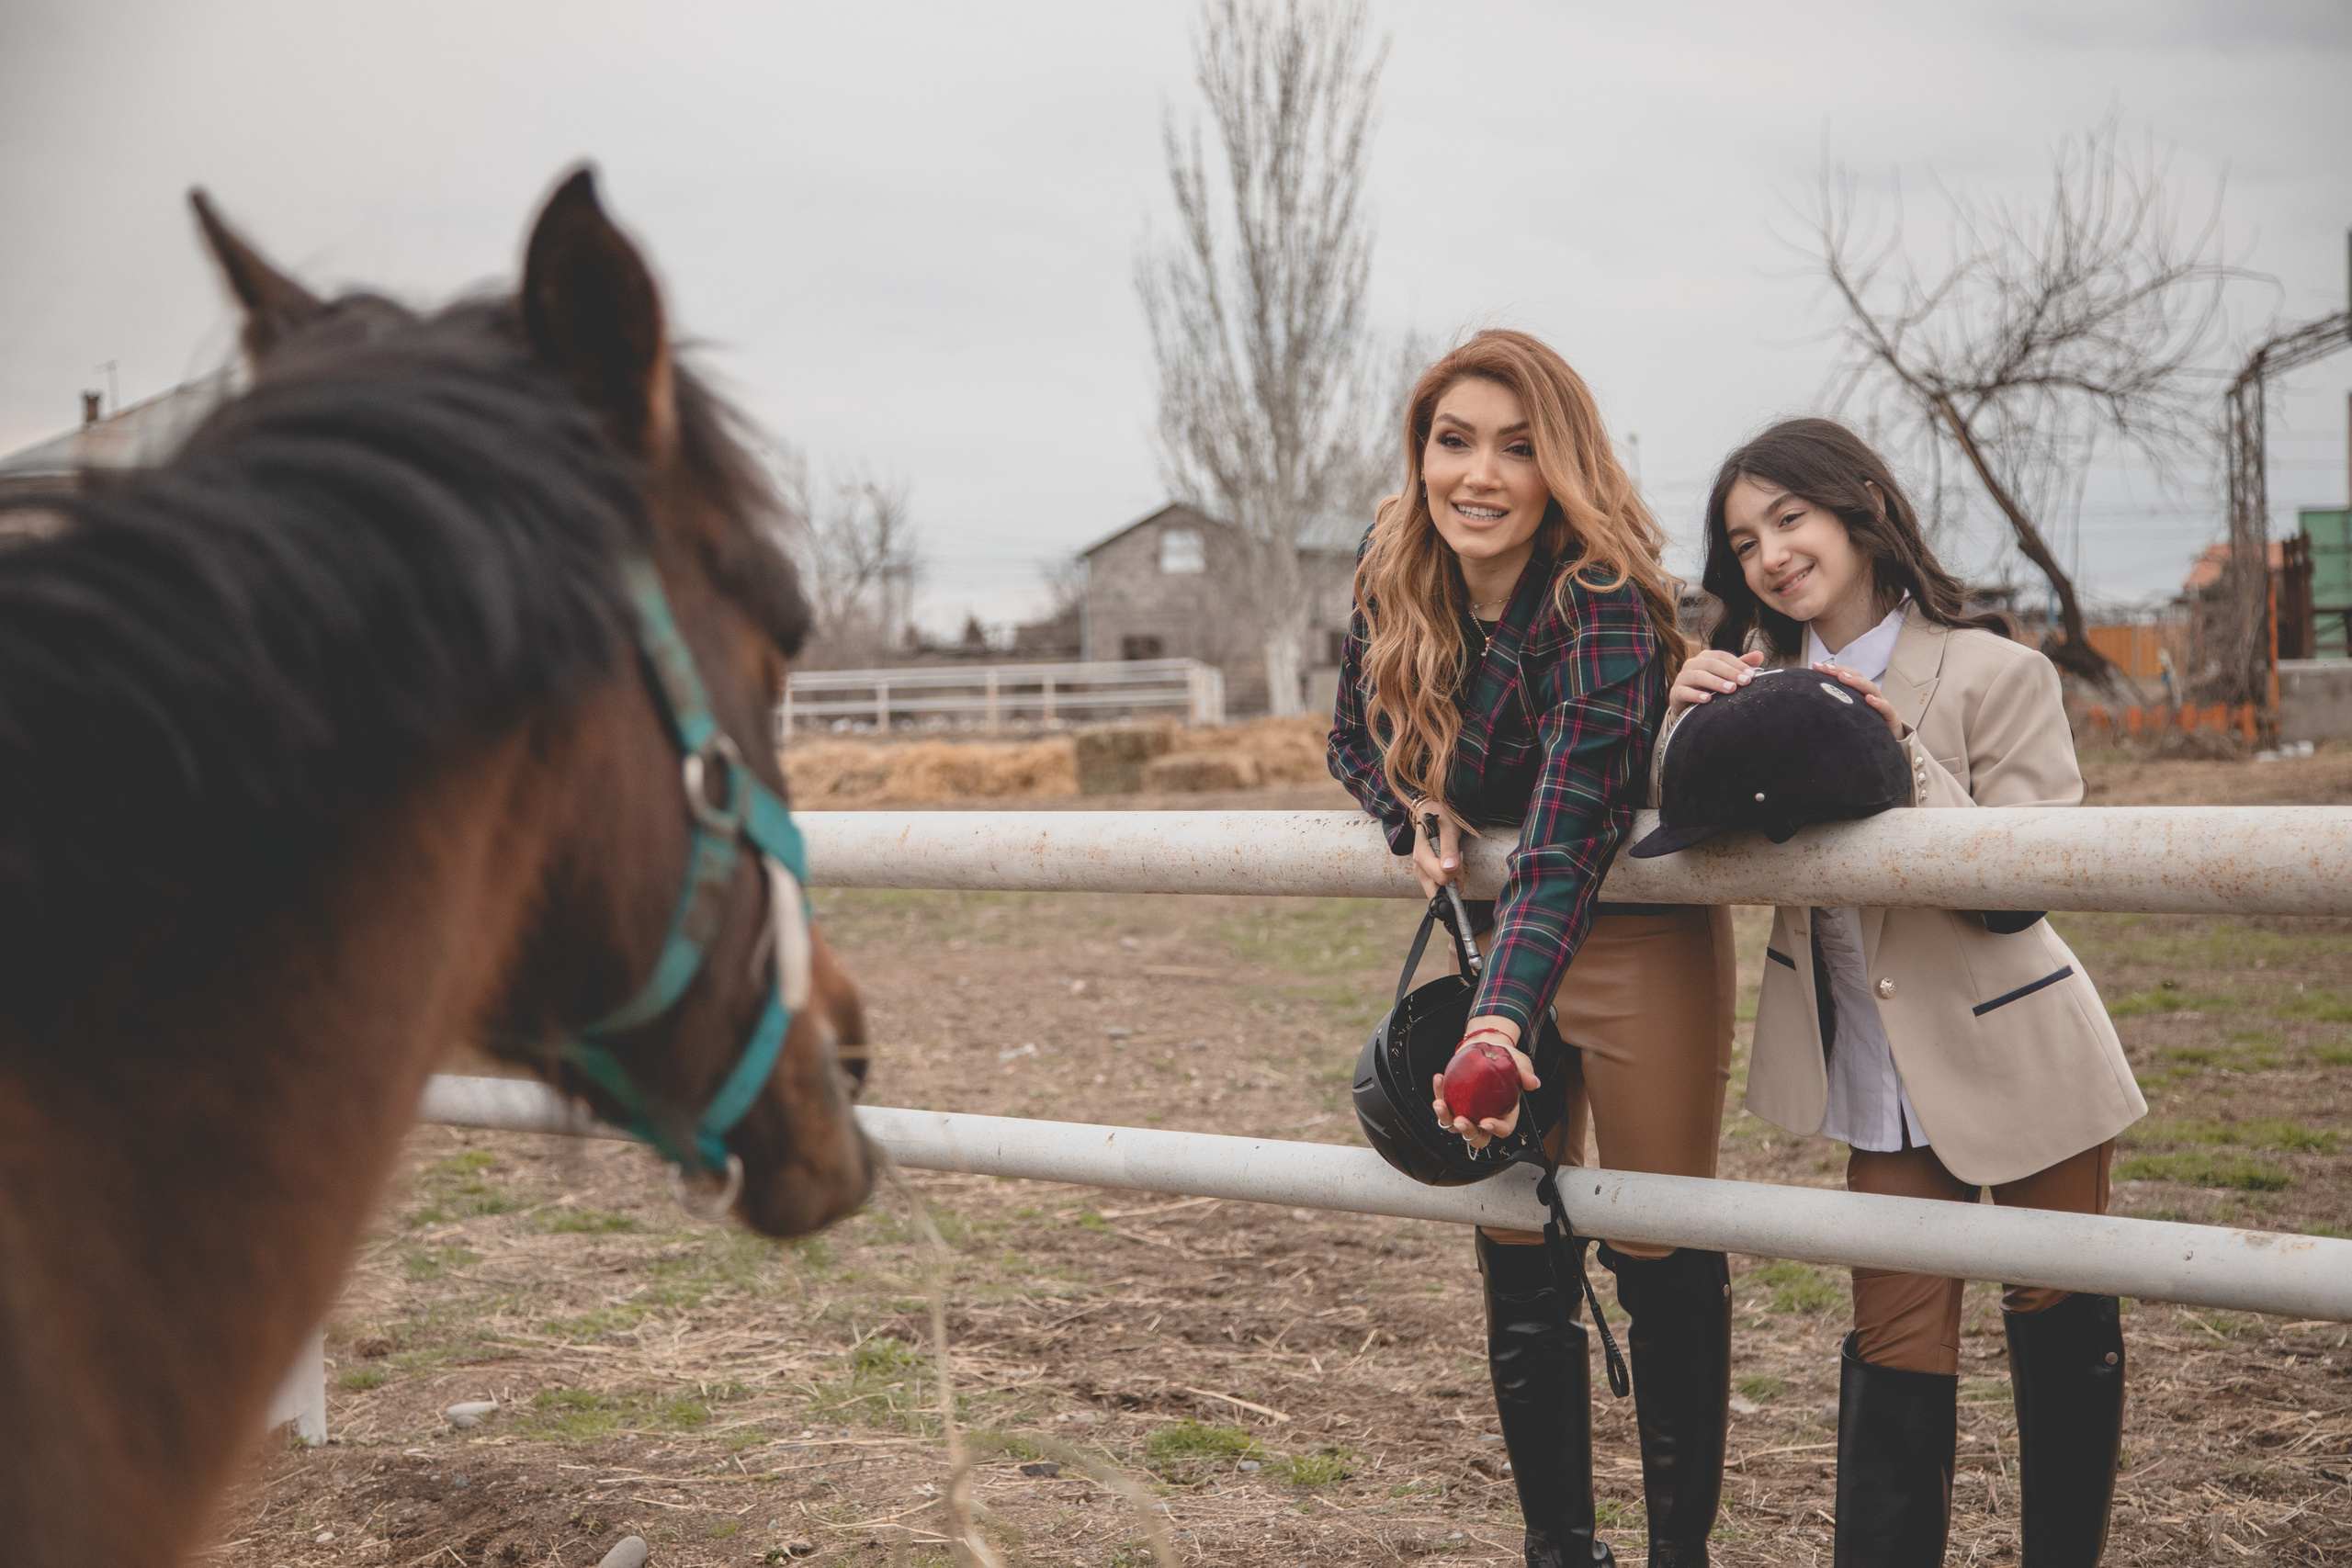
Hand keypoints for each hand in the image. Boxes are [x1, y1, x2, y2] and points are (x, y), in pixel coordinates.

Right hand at [1410, 807, 1462, 899]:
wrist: (1432, 813)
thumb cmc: (1442, 819)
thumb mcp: (1449, 829)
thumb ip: (1449, 849)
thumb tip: (1450, 869)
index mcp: (1421, 855)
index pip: (1440, 878)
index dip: (1455, 873)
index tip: (1459, 857)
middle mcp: (1418, 867)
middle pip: (1437, 892)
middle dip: (1453, 884)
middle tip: (1458, 863)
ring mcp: (1421, 872)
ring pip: (1439, 891)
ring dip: (1453, 880)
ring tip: (1454, 860)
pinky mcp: (1426, 874)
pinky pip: (1439, 886)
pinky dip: (1450, 879)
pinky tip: (1451, 864)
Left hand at [1430, 1016, 1536, 1149]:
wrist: (1488, 1048)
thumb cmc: (1506, 1060)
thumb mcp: (1520, 1063)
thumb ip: (1526, 1073)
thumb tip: (1533, 1082)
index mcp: (1505, 1115)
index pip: (1503, 1130)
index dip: (1495, 1130)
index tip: (1486, 1122)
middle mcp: (1484, 1118)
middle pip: (1476, 1136)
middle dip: (1467, 1132)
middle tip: (1461, 1121)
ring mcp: (1467, 1112)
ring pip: (1453, 1125)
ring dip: (1445, 1116)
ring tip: (1440, 1103)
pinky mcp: (1452, 1101)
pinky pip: (1443, 1102)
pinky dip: (1438, 1093)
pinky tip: (1439, 1079)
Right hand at [1668, 649, 1764, 715]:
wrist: (1687, 710)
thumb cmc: (1709, 689)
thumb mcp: (1725, 677)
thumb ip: (1740, 666)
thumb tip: (1760, 655)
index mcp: (1704, 658)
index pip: (1722, 656)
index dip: (1737, 664)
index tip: (1751, 675)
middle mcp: (1691, 664)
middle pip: (1711, 664)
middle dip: (1729, 672)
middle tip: (1745, 682)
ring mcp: (1681, 678)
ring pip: (1697, 676)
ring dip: (1715, 682)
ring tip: (1731, 689)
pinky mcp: (1675, 693)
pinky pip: (1684, 691)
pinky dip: (1695, 694)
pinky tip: (1707, 699)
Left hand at [1813, 661, 1904, 737]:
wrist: (1889, 742)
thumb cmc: (1866, 726)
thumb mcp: (1848, 715)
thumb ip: (1835, 707)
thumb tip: (1810, 701)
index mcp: (1859, 694)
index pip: (1847, 676)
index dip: (1833, 670)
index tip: (1815, 666)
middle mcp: (1871, 695)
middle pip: (1858, 678)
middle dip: (1841, 671)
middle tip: (1826, 668)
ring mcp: (1882, 705)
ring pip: (1871, 689)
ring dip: (1857, 682)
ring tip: (1842, 677)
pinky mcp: (1891, 718)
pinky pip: (1887, 709)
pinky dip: (1879, 703)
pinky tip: (1870, 700)